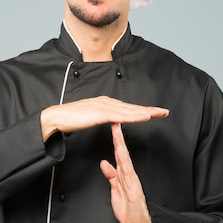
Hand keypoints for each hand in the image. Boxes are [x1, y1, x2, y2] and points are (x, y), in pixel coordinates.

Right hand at [41, 96, 168, 140]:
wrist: (58, 117)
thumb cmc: (71, 119)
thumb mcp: (90, 117)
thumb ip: (101, 117)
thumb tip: (110, 120)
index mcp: (105, 103)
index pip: (127, 108)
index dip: (142, 110)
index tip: (154, 112)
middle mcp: (107, 102)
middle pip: (132, 107)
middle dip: (149, 109)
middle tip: (164, 112)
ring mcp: (104, 106)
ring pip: (130, 110)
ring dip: (146, 112)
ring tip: (159, 114)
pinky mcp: (101, 113)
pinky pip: (121, 116)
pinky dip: (134, 116)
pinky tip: (144, 117)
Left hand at [100, 122, 152, 222]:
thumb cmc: (130, 210)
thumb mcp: (116, 191)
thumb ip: (111, 176)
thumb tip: (104, 162)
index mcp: (124, 175)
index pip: (119, 154)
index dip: (114, 140)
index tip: (111, 126)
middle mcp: (129, 176)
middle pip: (122, 153)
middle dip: (118, 137)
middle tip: (115, 122)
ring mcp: (132, 182)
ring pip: (125, 161)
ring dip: (121, 146)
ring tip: (117, 133)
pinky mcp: (134, 190)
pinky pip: (128, 175)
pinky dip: (125, 164)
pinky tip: (121, 155)